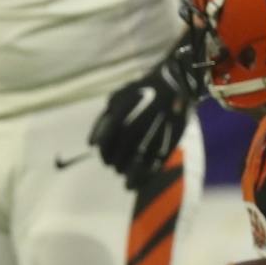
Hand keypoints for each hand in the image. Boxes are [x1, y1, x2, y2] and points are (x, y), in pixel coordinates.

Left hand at [89, 40, 203, 189]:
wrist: (174, 83)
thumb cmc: (141, 92)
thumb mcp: (117, 99)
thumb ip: (103, 120)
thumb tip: (91, 144)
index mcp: (124, 108)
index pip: (109, 137)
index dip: (105, 152)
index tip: (104, 160)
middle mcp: (141, 118)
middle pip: (125, 148)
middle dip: (117, 162)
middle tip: (114, 168)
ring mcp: (159, 127)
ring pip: (143, 157)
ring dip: (132, 173)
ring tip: (126, 181)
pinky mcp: (174, 135)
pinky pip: (160, 160)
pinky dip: (148, 174)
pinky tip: (141, 181)